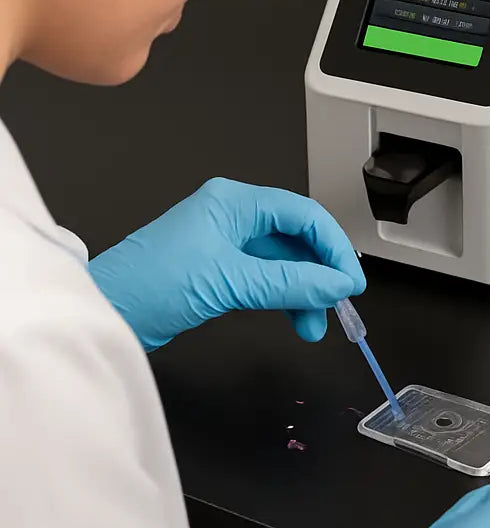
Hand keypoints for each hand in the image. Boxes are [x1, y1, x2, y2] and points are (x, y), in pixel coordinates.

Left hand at [88, 177, 364, 350]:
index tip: (350, 280)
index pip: (303, 215)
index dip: (333, 246)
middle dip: (320, 273)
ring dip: (304, 292)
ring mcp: (224, 244)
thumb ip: (291, 283)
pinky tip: (295, 319)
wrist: (101, 314)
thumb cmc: (151, 285)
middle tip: (340, 303)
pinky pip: (266, 279)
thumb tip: (338, 285)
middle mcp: (232, 216)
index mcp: (235, 202)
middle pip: (296, 239)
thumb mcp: (231, 282)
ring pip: (284, 263)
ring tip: (315, 325)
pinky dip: (284, 299)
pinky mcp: (217, 271)